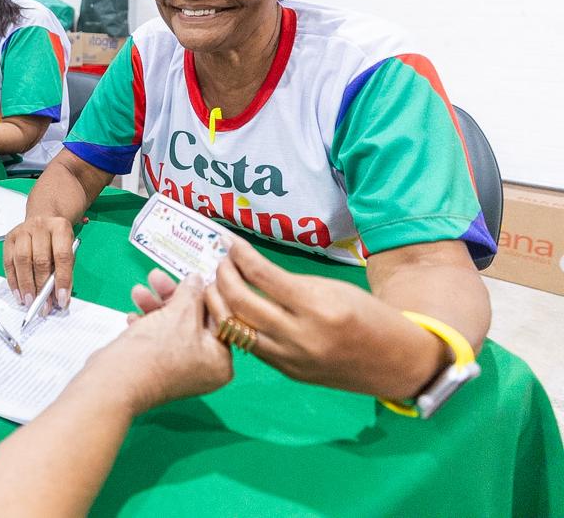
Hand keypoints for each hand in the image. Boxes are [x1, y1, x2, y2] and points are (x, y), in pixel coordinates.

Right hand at [2, 215, 76, 307]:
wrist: (43, 218)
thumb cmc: (57, 240)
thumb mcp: (69, 250)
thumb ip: (65, 272)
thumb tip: (59, 298)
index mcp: (60, 228)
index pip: (62, 256)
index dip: (62, 280)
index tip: (62, 300)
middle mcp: (40, 226)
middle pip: (39, 259)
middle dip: (41, 286)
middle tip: (43, 305)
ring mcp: (22, 231)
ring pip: (21, 260)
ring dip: (25, 285)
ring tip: (29, 302)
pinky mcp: (9, 239)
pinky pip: (8, 262)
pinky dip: (13, 281)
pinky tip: (19, 294)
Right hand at [74, 273, 232, 415]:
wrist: (117, 380)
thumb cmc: (157, 348)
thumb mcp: (180, 313)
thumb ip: (192, 293)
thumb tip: (197, 279)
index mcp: (221, 361)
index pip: (218, 319)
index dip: (203, 293)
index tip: (191, 276)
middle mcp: (204, 369)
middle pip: (193, 321)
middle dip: (171, 297)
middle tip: (156, 278)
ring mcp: (181, 371)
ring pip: (172, 328)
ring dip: (155, 307)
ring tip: (138, 292)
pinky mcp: (159, 370)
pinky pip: (159, 341)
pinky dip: (147, 325)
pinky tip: (133, 316)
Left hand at [207, 236, 447, 396]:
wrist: (396, 363)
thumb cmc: (368, 315)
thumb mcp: (334, 288)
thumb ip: (291, 282)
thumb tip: (249, 267)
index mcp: (317, 306)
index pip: (262, 276)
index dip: (240, 255)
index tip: (230, 242)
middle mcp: (300, 335)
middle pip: (240, 302)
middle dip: (223, 276)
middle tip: (222, 262)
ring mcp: (290, 358)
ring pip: (236, 328)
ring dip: (219, 302)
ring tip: (219, 284)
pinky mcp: (287, 372)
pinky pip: (249, 346)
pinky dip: (236, 324)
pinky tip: (233, 309)